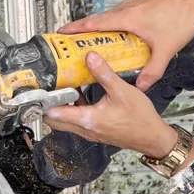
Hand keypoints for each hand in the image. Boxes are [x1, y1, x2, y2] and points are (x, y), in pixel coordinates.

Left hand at [45, 53, 177, 157]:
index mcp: (88, 120)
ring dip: (62, 107)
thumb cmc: (140, 119)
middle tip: (50, 87)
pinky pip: (77, 121)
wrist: (152, 136)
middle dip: (49, 105)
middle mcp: (85, 129)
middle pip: (55, 121)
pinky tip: (81, 95)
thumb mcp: (122, 91)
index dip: (45, 102)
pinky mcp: (96, 131)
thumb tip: (90, 57)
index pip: (54, 115)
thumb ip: (104, 73)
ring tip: (64, 88)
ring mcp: (90, 132)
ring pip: (66, 122)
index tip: (42, 89)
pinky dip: (74, 110)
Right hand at [58, 0, 193, 91]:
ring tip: (95, 45)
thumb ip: (152, 71)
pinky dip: (115, 28)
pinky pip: (122, 18)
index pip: (93, 23)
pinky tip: (122, 40)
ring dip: (101, 31)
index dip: (75, 28)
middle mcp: (126, 10)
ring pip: (111, 20)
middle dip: (84, 33)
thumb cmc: (180, 17)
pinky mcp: (142, 6)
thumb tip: (142, 86)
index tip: (61, 33)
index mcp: (126, 18)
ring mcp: (134, 6)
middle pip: (98, 22)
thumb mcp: (165, 50)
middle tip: (74, 45)